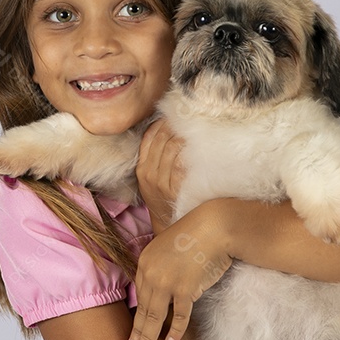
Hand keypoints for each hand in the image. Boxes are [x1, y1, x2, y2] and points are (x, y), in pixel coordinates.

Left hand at [127, 203, 232, 339]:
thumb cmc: (196, 235)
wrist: (215, 227)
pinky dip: (175, 331)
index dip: (136, 314)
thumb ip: (161, 266)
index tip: (133, 328)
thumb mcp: (167, 247)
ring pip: (154, 317)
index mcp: (144, 261)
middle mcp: (150, 273)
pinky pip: (179, 316)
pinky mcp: (184, 289)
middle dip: (137, 333)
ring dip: (148, 338)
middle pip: (142, 309)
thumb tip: (160, 287)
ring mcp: (166, 282)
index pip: (138, 294)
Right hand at [135, 118, 184, 232]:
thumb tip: (166, 128)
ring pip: (173, 147)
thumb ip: (154, 156)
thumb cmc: (161, 196)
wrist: (167, 223)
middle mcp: (149, 174)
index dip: (161, 123)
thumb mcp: (150, 177)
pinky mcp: (175, 189)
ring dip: (185, 135)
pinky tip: (198, 145)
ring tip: (195, 128)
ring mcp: (162, 182)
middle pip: (162, 139)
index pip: (148, 137)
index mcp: (141, 168)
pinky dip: (190, 151)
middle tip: (188, 117)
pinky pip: (183, 163)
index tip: (172, 115)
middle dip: (175, 125)